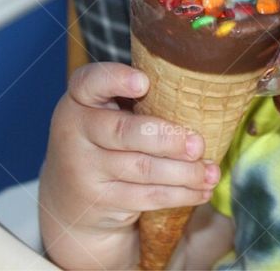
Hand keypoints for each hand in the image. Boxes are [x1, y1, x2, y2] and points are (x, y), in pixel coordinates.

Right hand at [39, 62, 220, 235]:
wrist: (69, 194)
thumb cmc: (107, 137)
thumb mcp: (110, 111)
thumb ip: (140, 99)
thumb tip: (200, 98)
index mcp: (80, 99)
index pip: (90, 82)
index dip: (116, 80)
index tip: (144, 82)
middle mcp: (75, 131)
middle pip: (123, 132)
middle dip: (167, 139)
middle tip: (198, 145)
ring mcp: (84, 168)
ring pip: (141, 169)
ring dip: (183, 172)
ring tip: (210, 172)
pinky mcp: (99, 199)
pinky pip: (146, 196)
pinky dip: (179, 194)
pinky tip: (201, 190)